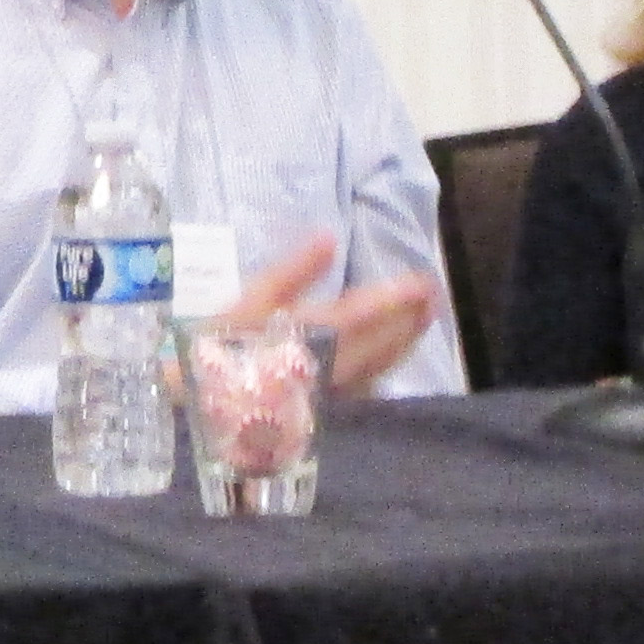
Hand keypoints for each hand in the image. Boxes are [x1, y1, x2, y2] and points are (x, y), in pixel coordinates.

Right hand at [233, 232, 441, 393]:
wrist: (207, 399)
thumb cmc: (224, 344)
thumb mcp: (250, 300)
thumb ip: (293, 270)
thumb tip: (329, 238)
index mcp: (309, 334)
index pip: (362, 314)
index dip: (394, 298)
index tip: (423, 281)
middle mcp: (329, 364)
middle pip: (381, 342)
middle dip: (410, 319)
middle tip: (435, 296)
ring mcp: (332, 389)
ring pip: (379, 365)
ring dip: (405, 341)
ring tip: (426, 319)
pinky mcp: (328, 404)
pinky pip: (368, 383)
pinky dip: (387, 365)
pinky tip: (396, 354)